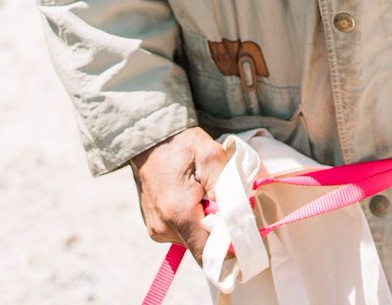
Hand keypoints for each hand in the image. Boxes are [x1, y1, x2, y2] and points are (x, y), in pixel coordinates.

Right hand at [130, 127, 229, 261]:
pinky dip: (192, 220)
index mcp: (178, 213)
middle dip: (218, 228)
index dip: (228, 246)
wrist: (150, 138)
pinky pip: (182, 233)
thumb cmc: (182, 144)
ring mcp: (157, 230)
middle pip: (202, 245)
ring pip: (192, 239)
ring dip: (204, 223)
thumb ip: (226, 188)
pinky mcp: (154, 227)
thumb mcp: (211, 156)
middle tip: (221, 199)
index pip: (207, 252)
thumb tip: (238, 216)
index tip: (240, 229)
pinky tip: (191, 197)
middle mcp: (164, 229)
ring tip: (204, 194)